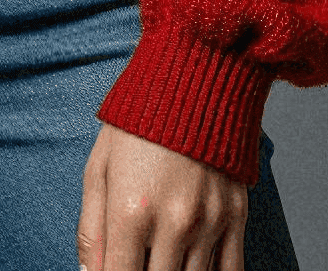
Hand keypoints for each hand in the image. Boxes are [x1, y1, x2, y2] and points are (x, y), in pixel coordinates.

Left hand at [78, 122, 249, 270]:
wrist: (194, 75)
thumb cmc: (138, 120)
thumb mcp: (99, 167)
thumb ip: (91, 229)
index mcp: (132, 210)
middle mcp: (174, 222)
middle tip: (138, 259)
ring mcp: (209, 222)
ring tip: (160, 257)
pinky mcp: (236, 216)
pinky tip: (192, 268)